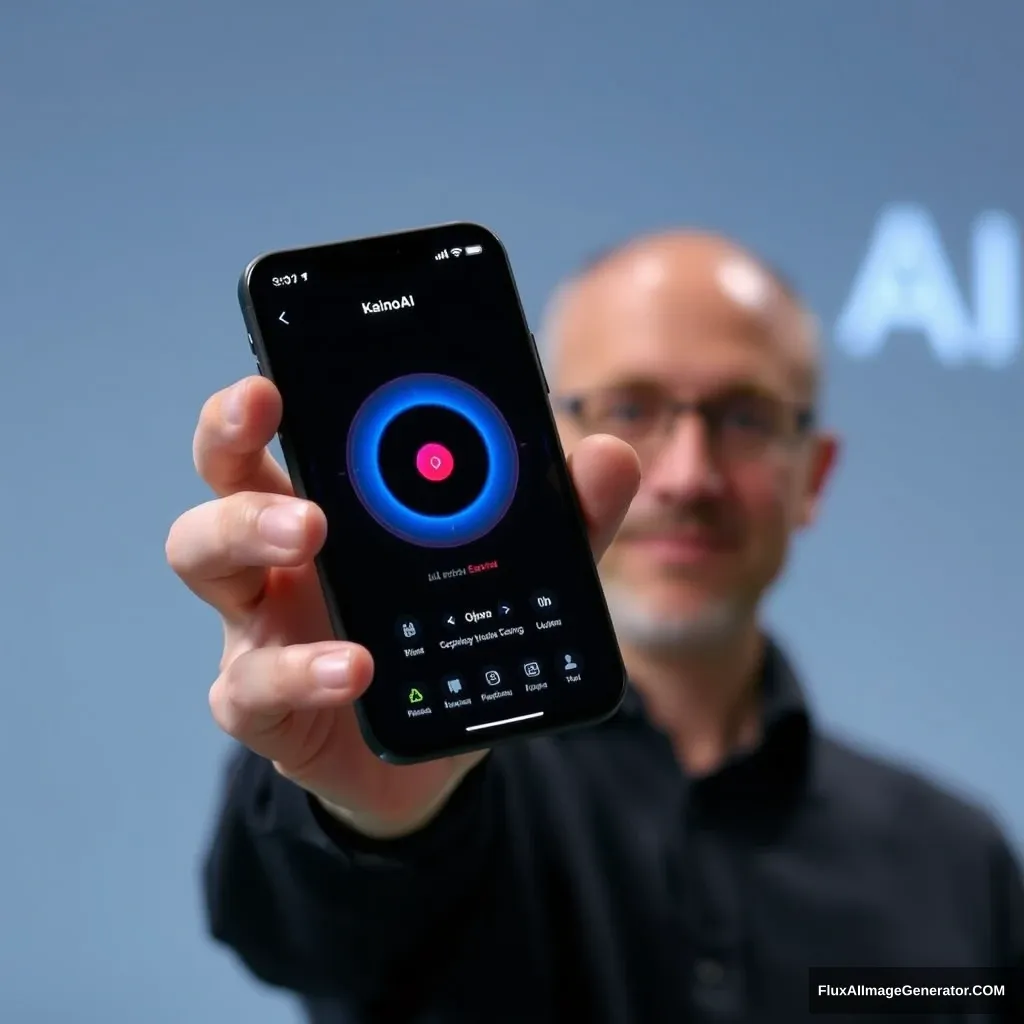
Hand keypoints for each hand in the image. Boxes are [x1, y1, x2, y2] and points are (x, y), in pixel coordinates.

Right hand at [167, 375, 639, 836]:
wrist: (436, 743)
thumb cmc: (451, 635)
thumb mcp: (514, 569)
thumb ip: (559, 517)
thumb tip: (609, 453)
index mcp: (328, 501)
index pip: (278, 431)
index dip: (257, 396)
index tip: (275, 366)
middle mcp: (277, 553)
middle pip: (221, 474)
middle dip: (230, 433)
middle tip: (266, 409)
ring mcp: (259, 624)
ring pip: (201, 558)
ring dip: (247, 529)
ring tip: (312, 529)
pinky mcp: (265, 702)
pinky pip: (250, 685)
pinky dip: (300, 669)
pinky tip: (354, 667)